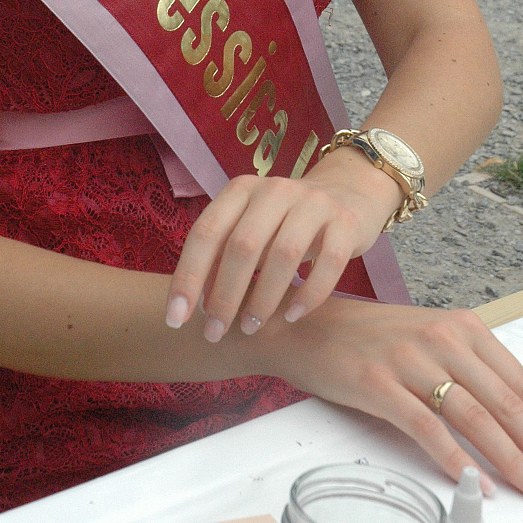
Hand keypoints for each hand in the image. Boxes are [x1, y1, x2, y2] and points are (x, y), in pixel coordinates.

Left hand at [164, 156, 399, 341]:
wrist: (346, 194)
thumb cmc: (284, 222)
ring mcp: (314, 202)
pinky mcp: (346, 221)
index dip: (188, 276)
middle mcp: (276, 189)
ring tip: (251, 328)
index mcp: (242, 190)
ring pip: (283, 254)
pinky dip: (309, 294)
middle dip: (224, 296)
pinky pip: (328, 262)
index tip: (175, 319)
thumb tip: (192, 304)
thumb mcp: (249, 229)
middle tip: (214, 332)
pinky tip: (292, 316)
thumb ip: (221, 258)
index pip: (206, 231)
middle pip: (243, 245)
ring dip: (263, 299)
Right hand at [262, 294, 522, 504]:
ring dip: (510, 459)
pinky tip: (475, 483)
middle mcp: (442, 338)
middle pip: (505, 402)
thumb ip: (471, 369)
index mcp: (463, 327)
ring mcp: (410, 360)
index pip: (520, 382)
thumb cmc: (373, 338)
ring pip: (474, 416)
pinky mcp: (379, 384)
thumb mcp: (430, 340)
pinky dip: (454, 459)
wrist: (308, 324)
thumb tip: (519, 420)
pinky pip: (426, 427)